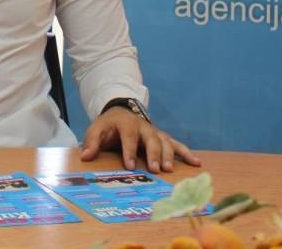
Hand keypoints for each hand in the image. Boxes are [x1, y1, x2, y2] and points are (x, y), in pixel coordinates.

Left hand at [79, 107, 200, 173]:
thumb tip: (85, 156)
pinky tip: (196, 162)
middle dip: (153, 154)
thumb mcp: (96, 129)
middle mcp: (144, 126)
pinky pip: (176, 144)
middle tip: (155, 169)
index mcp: (126, 124)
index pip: (129, 137)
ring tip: (170, 169)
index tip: (130, 166)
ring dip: (168, 155)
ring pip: (165, 141)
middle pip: (151, 139)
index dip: (129, 151)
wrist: (121, 112)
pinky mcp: (163, 137)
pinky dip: (187, 152)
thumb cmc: (108, 126)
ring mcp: (155, 131)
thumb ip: (92, 142)